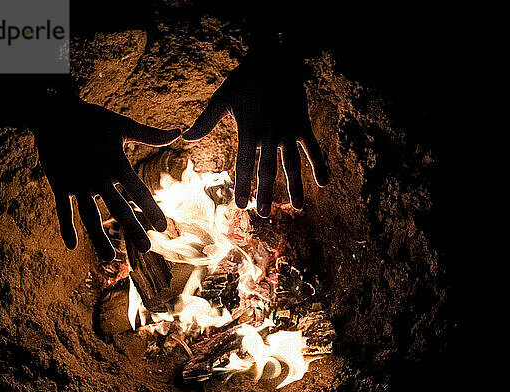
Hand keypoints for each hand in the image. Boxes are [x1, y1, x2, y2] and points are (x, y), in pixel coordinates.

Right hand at [35, 96, 179, 260]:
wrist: (52, 113)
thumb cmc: (92, 119)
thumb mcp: (121, 125)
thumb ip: (150, 135)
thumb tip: (178, 132)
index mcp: (115, 163)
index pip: (138, 190)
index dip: (151, 209)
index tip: (164, 227)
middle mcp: (97, 176)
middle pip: (117, 208)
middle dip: (132, 229)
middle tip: (146, 249)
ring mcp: (76, 182)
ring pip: (89, 215)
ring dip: (99, 238)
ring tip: (110, 258)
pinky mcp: (59, 184)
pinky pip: (62, 210)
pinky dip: (66, 227)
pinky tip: (72, 246)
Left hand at [183, 55, 328, 217]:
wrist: (275, 58)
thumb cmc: (246, 78)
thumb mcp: (223, 97)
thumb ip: (206, 120)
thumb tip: (185, 138)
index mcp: (248, 130)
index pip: (245, 164)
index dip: (243, 186)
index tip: (241, 206)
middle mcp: (269, 134)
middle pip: (268, 170)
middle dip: (266, 194)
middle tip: (265, 216)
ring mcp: (288, 131)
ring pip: (292, 165)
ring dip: (295, 187)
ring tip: (298, 208)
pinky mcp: (302, 124)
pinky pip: (313, 148)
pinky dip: (319, 165)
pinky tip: (324, 183)